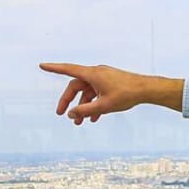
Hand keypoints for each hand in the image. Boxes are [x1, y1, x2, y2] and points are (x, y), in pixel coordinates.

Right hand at [39, 62, 178, 124]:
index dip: (54, 68)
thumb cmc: (126, 95)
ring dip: (82, 106)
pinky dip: (93, 104)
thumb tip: (71, 114)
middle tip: (62, 114)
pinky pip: (96, 93)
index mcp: (92, 74)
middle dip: (68, 101)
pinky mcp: (109, 84)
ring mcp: (103, 78)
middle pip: (76, 86)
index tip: (42, 65)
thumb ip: (85, 110)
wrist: (146, 90)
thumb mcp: (103, 106)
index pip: (68, 70)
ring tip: (80, 122)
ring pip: (87, 92)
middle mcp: (96, 73)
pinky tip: (93, 118)